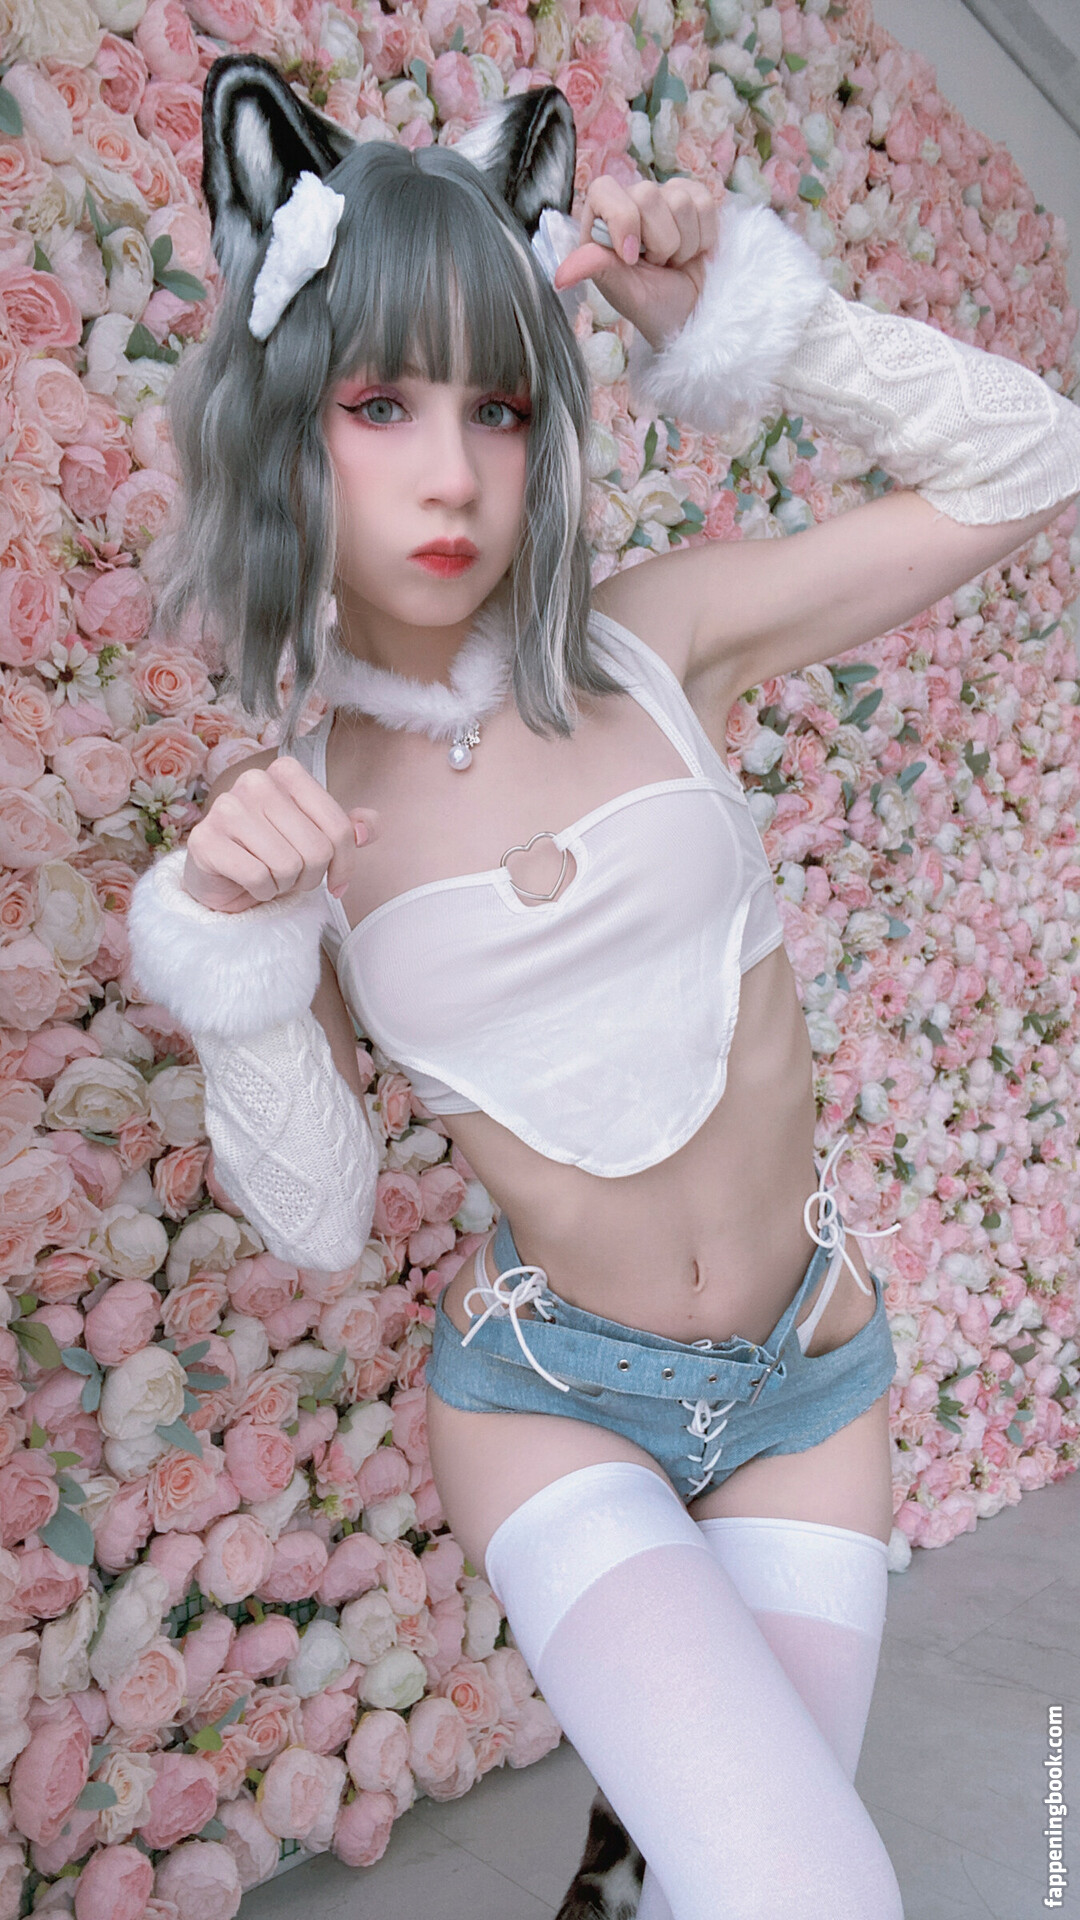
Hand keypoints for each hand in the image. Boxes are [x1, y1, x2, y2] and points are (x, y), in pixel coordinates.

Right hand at [182, 757, 379, 912]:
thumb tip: (368, 828)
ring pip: (288, 866)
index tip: (337, 881)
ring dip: (285, 885)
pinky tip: (251, 883)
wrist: (224, 877)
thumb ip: (346, 829)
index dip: (345, 864)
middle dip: (311, 877)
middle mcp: (255, 781)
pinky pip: (258, 878)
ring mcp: (226, 807)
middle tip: (294, 878)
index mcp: (287, 771)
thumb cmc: (274, 852)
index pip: (339, 827)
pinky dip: (262, 892)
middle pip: (316, 850)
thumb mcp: (317, 836)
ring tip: (272, 878)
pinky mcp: (205, 840)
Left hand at [553, 176, 718, 350]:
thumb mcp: (622, 292)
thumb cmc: (653, 306)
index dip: (622, 219)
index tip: (632, 257)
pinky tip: (693, 251)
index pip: (604, 189)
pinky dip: (705, 236)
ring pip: (681, 200)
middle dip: (660, 242)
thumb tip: (562, 276)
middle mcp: (631, 203)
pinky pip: (706, 203)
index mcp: (602, 222)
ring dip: (684, 244)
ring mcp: (664, 198)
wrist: (692, 314)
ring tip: (674, 262)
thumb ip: (597, 271)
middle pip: (648, 194)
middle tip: (657, 266)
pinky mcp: (695, 200)